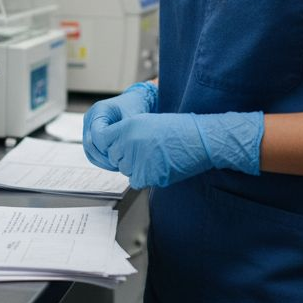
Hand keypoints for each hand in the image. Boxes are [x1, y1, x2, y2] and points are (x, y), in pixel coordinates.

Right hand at [82, 82, 157, 169]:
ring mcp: (88, 126)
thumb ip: (125, 132)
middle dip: (103, 158)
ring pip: (88, 150)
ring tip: (117, 166)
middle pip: (89, 144)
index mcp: (98, 110)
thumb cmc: (135, 108)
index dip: (107, 147)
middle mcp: (89, 118)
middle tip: (119, 165)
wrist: (133, 102)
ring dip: (101, 161)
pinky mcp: (90, 134)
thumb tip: (121, 150)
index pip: (97, 134)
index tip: (120, 154)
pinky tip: (113, 164)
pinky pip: (91, 151)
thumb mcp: (133, 118)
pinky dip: (100, 160)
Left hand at [93, 111, 264, 188]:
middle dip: (125, 157)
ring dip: (135, 167)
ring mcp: (138, 160)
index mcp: (128, 127)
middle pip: (115, 157)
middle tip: (144, 152)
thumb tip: (115, 146)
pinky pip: (137, 180)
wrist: (198, 140)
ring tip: (154, 157)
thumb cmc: (178, 130)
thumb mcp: (147, 122)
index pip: (103, 140)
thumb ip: (127, 133)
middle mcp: (129, 143)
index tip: (117, 147)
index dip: (111, 145)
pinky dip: (145, 176)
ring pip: (126, 170)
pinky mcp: (147, 176)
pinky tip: (158, 166)